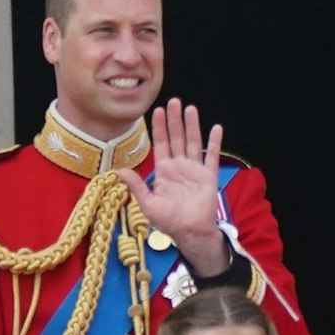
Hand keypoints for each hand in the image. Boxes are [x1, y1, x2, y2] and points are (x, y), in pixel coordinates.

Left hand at [119, 100, 229, 275]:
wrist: (190, 232)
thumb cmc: (168, 221)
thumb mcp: (147, 204)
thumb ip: (136, 186)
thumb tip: (119, 171)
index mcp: (164, 171)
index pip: (160, 143)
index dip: (159, 127)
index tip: (157, 111)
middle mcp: (179, 166)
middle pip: (176, 138)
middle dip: (174, 120)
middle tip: (174, 101)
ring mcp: (194, 170)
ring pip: (192, 142)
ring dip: (192, 125)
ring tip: (190, 108)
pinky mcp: (208, 176)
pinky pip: (211, 156)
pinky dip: (214, 143)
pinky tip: (216, 128)